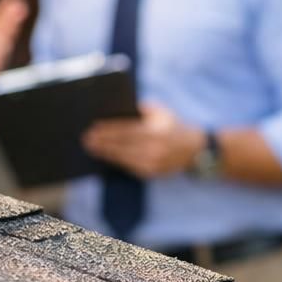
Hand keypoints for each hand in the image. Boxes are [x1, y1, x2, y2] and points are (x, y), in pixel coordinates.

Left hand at [81, 102, 204, 177]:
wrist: (194, 150)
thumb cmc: (173, 126)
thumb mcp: (161, 112)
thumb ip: (141, 109)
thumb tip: (117, 109)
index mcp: (156, 131)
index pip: (127, 130)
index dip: (109, 130)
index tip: (94, 127)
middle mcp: (154, 148)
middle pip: (122, 145)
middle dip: (102, 142)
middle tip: (86, 139)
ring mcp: (153, 163)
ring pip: (123, 158)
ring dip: (105, 153)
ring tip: (91, 148)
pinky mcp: (151, 173)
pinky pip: (129, 167)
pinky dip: (116, 161)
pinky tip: (106, 156)